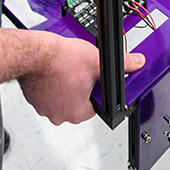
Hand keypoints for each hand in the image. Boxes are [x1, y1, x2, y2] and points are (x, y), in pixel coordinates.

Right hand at [18, 33, 145, 124]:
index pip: (96, 107)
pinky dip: (51, 83)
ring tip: (66, 69)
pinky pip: (47, 93)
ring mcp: (44, 108)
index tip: (93, 80)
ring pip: (61, 98)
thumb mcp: (98, 60)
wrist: (33, 53)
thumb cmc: (60, 60)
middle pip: (78, 103)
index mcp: (77, 113)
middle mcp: (59, 115)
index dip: (97, 91)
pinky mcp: (33, 98)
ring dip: (65, 85)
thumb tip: (136, 63)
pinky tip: (54, 70)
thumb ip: (123, 64)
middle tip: (80, 71)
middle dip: (81, 87)